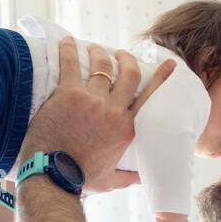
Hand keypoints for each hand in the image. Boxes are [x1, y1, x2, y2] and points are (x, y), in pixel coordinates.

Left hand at [16, 36, 174, 193]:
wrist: (52, 175)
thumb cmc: (80, 179)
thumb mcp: (111, 180)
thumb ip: (129, 177)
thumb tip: (142, 179)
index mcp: (127, 128)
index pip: (149, 96)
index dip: (161, 77)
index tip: (168, 64)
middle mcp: (113, 111)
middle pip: (129, 74)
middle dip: (127, 59)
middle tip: (122, 54)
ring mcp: (91, 100)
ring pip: (102, 66)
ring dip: (100, 53)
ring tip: (95, 48)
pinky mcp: (67, 94)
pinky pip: (71, 64)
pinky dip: (69, 50)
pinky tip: (67, 41)